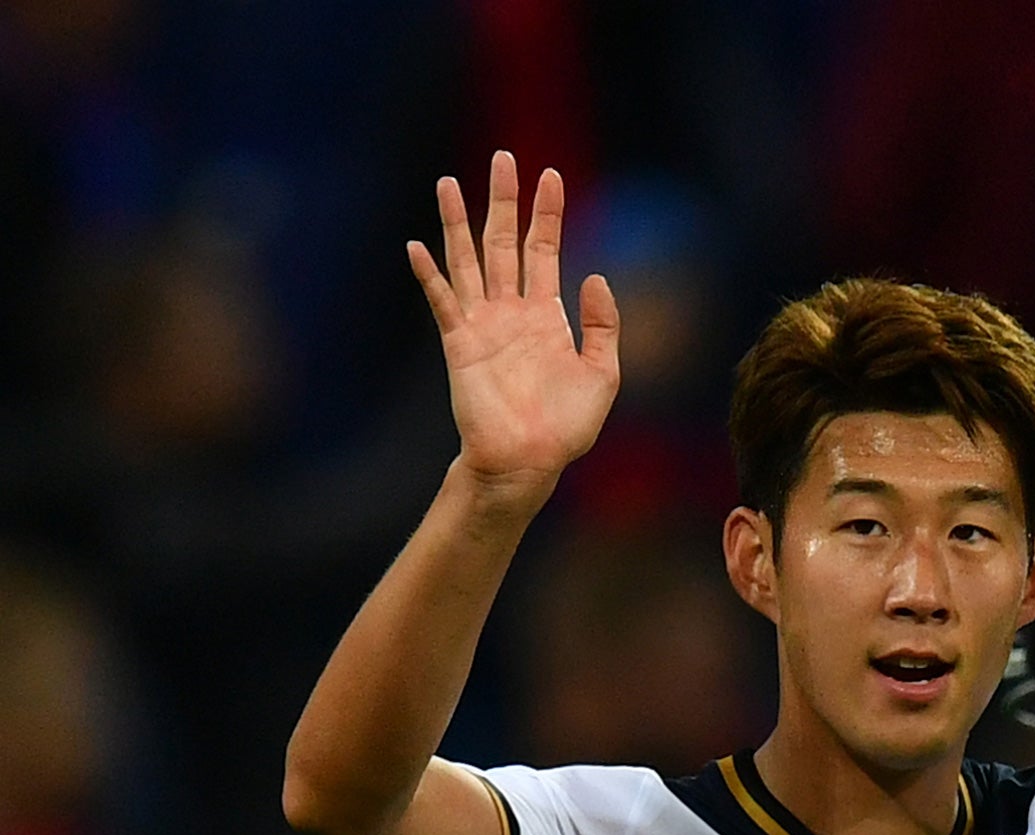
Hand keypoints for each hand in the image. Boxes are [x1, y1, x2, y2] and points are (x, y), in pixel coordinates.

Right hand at [408, 150, 621, 510]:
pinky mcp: (460, 344)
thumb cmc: (566, 427)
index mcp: (547, 315)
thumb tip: (594, 277)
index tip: (551, 174)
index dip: (547, 213)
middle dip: (503, 200)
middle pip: (504, 242)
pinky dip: (430, 275)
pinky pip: (443, 302)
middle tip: (503, 158)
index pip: (545, 250)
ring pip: (468, 260)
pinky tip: (417, 246)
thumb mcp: (603, 374)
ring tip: (448, 181)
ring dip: (458, 222)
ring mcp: (483, 325)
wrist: (529, 462)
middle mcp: (511, 311)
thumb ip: (604, 326)